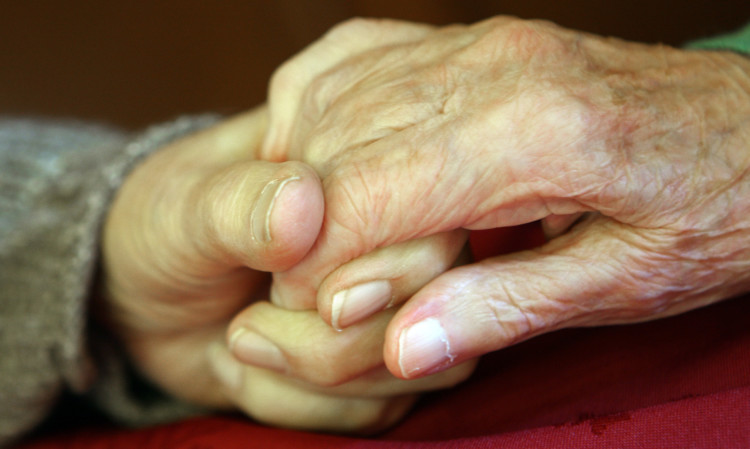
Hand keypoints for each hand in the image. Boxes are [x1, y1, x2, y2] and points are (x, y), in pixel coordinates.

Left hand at [99, 107, 472, 431]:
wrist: (149, 300)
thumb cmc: (165, 233)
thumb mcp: (183, 211)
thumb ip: (237, 206)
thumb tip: (303, 203)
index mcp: (364, 171)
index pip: (429, 224)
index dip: (370, 271)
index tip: (279, 286)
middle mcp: (397, 236)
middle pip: (433, 307)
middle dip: (328, 341)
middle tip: (246, 325)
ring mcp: (394, 304)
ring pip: (410, 370)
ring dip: (307, 379)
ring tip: (242, 338)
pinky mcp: (378, 363)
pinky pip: (379, 411)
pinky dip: (298, 406)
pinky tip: (255, 368)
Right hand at [261, 17, 749, 378]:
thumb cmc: (712, 210)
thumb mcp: (626, 283)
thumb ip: (507, 309)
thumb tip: (403, 347)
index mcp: (534, 136)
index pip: (365, 194)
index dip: (322, 266)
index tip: (333, 314)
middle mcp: (491, 68)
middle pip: (333, 146)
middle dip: (307, 232)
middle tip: (343, 289)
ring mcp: (477, 41)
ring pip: (331, 99)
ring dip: (308, 177)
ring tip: (340, 238)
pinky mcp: (472, 38)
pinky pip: (354, 57)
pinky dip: (318, 113)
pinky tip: (332, 159)